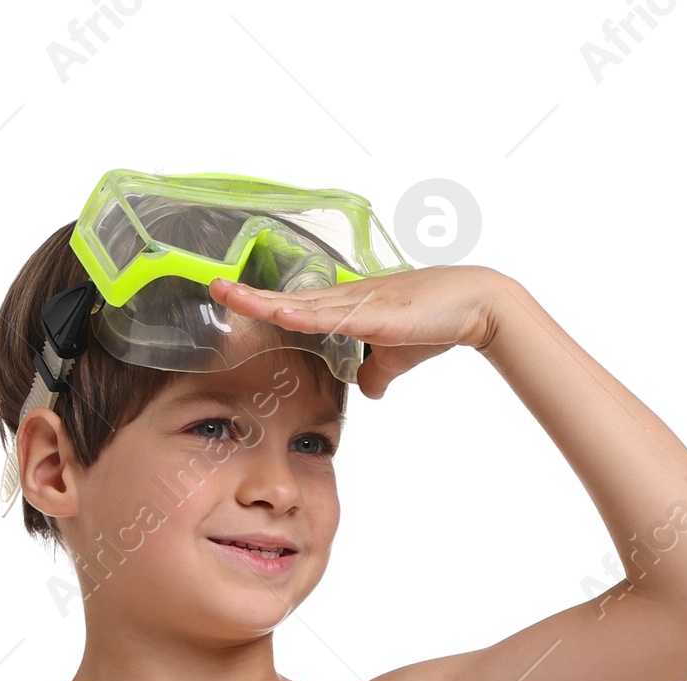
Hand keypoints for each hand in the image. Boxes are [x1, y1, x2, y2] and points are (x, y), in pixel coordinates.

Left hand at [211, 264, 510, 398]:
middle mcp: (346, 298)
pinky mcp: (377, 313)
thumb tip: (367, 389)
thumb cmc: (435, 324)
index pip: (294, 306)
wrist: (473, 305)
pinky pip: (334, 315)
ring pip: (302, 302)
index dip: (261, 304)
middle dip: (248, 294)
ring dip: (265, 301)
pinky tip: (280, 313)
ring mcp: (360, 302)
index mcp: (346, 307)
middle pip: (287, 298)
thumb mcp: (395, 358)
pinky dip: (305, 315)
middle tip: (212, 285)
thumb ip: (375, 373)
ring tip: (229, 292)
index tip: (230, 300)